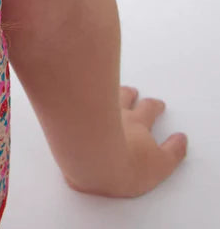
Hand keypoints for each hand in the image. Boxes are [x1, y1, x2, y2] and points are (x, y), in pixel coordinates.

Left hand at [64, 85, 188, 198]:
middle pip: (124, 95)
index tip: (158, 103)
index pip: (148, 109)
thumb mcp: (159, 165)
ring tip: (107, 88)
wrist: (91, 159)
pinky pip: (76, 94)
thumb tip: (181, 139)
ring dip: (107, 91)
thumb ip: (173, 152)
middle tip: (133, 91)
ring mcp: (91, 108)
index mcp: (137, 122)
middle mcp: (114, 110)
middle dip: (131, 94)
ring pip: (100, 92)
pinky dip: (79, 91)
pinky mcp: (71, 111)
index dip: (154, 105)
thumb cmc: (125, 165)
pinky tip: (74, 93)